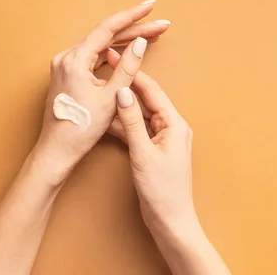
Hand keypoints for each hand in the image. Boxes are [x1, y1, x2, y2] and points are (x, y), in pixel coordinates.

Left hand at [35, 0, 169, 180]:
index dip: (132, 16)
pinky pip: (94, 56)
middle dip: (135, 29)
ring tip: (151, 35)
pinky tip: (129, 50)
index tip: (150, 6)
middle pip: (106, 36)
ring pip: (101, 46)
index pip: (107, 29)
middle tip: (161, 25)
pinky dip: (114, 53)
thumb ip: (127, 68)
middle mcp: (67, 58)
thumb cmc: (81, 129)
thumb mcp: (111, 98)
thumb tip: (140, 43)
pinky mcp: (68, 74)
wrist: (57, 150)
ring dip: (126, 40)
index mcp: (74, 60)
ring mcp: (66, 65)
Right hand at [106, 63, 229, 274]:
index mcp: (175, 124)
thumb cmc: (162, 191)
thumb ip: (132, 122)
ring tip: (101, 87)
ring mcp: (164, 138)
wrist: (171, 221)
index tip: (115, 56)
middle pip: (146, 98)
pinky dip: (123, 123)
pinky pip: (137, 129)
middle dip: (125, 83)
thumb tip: (122, 93)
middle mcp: (172, 127)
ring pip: (140, 113)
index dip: (132, 72)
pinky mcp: (155, 149)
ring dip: (122, 103)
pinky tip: (105, 117)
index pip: (151, 91)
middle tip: (105, 65)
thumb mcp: (143, 154)